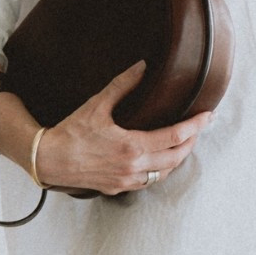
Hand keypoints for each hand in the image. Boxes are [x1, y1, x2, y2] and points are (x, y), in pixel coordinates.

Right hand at [35, 59, 212, 194]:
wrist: (48, 160)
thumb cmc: (71, 132)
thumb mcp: (97, 105)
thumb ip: (123, 85)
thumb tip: (143, 66)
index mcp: (132, 147)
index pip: (176, 137)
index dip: (196, 126)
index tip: (207, 116)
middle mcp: (134, 168)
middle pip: (177, 157)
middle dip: (192, 142)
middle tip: (199, 128)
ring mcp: (127, 181)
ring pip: (164, 173)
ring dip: (177, 158)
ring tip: (183, 142)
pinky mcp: (119, 188)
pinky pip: (148, 182)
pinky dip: (160, 170)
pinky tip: (159, 159)